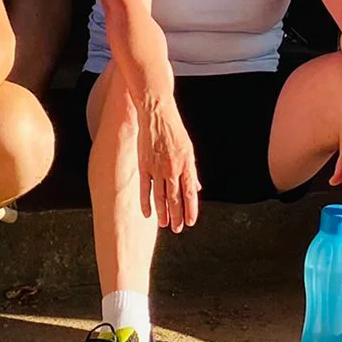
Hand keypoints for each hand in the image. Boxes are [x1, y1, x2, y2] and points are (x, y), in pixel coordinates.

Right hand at [138, 99, 199, 231]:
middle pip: (176, 198)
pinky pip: (146, 189)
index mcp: (186, 163)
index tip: (190, 222)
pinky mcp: (144, 165)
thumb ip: (192, 170)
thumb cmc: (174, 130)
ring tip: (165, 225)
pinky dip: (146, 203)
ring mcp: (158, 168)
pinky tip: (148, 214)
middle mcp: (173, 168)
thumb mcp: (188, 149)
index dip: (191, 209)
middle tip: (177, 229)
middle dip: (177, 216)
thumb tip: (197, 188)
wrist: (157, 113)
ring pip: (161, 197)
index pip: (190, 193)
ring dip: (163, 213)